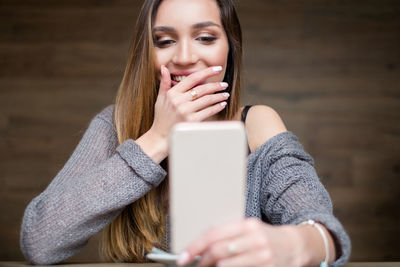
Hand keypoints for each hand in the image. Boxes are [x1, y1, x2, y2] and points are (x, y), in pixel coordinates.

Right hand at [149, 65, 229, 141]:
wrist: (161, 136)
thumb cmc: (161, 117)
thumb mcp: (160, 98)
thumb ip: (164, 83)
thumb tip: (164, 69)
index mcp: (173, 93)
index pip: (192, 78)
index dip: (206, 72)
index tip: (216, 68)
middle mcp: (179, 101)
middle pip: (202, 89)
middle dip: (216, 85)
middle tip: (224, 84)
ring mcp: (186, 111)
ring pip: (207, 99)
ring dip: (219, 96)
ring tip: (225, 94)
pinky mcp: (192, 121)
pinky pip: (208, 111)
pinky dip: (217, 107)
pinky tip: (222, 104)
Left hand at [177, 218, 306, 266]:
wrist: (295, 247)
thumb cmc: (266, 238)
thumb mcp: (248, 230)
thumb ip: (227, 235)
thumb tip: (200, 248)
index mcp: (248, 225)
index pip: (214, 234)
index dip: (195, 246)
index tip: (183, 256)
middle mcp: (256, 240)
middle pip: (218, 251)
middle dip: (202, 261)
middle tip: (194, 265)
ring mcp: (263, 257)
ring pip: (226, 266)